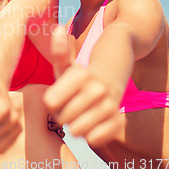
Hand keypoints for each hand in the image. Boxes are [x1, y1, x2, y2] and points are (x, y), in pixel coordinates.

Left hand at [43, 26, 121, 146]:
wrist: (113, 84)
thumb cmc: (82, 77)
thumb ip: (60, 51)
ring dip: (76, 126)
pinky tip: (93, 125)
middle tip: (70, 107)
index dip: (52, 102)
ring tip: (80, 116)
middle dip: (62, 115)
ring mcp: (110, 106)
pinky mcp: (118, 122)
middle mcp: (97, 89)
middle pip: (62, 118)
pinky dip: (90, 136)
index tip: (59, 96)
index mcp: (80, 75)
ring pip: (77, 130)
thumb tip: (58, 27)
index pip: (50, 102)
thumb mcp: (68, 65)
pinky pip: (94, 140)